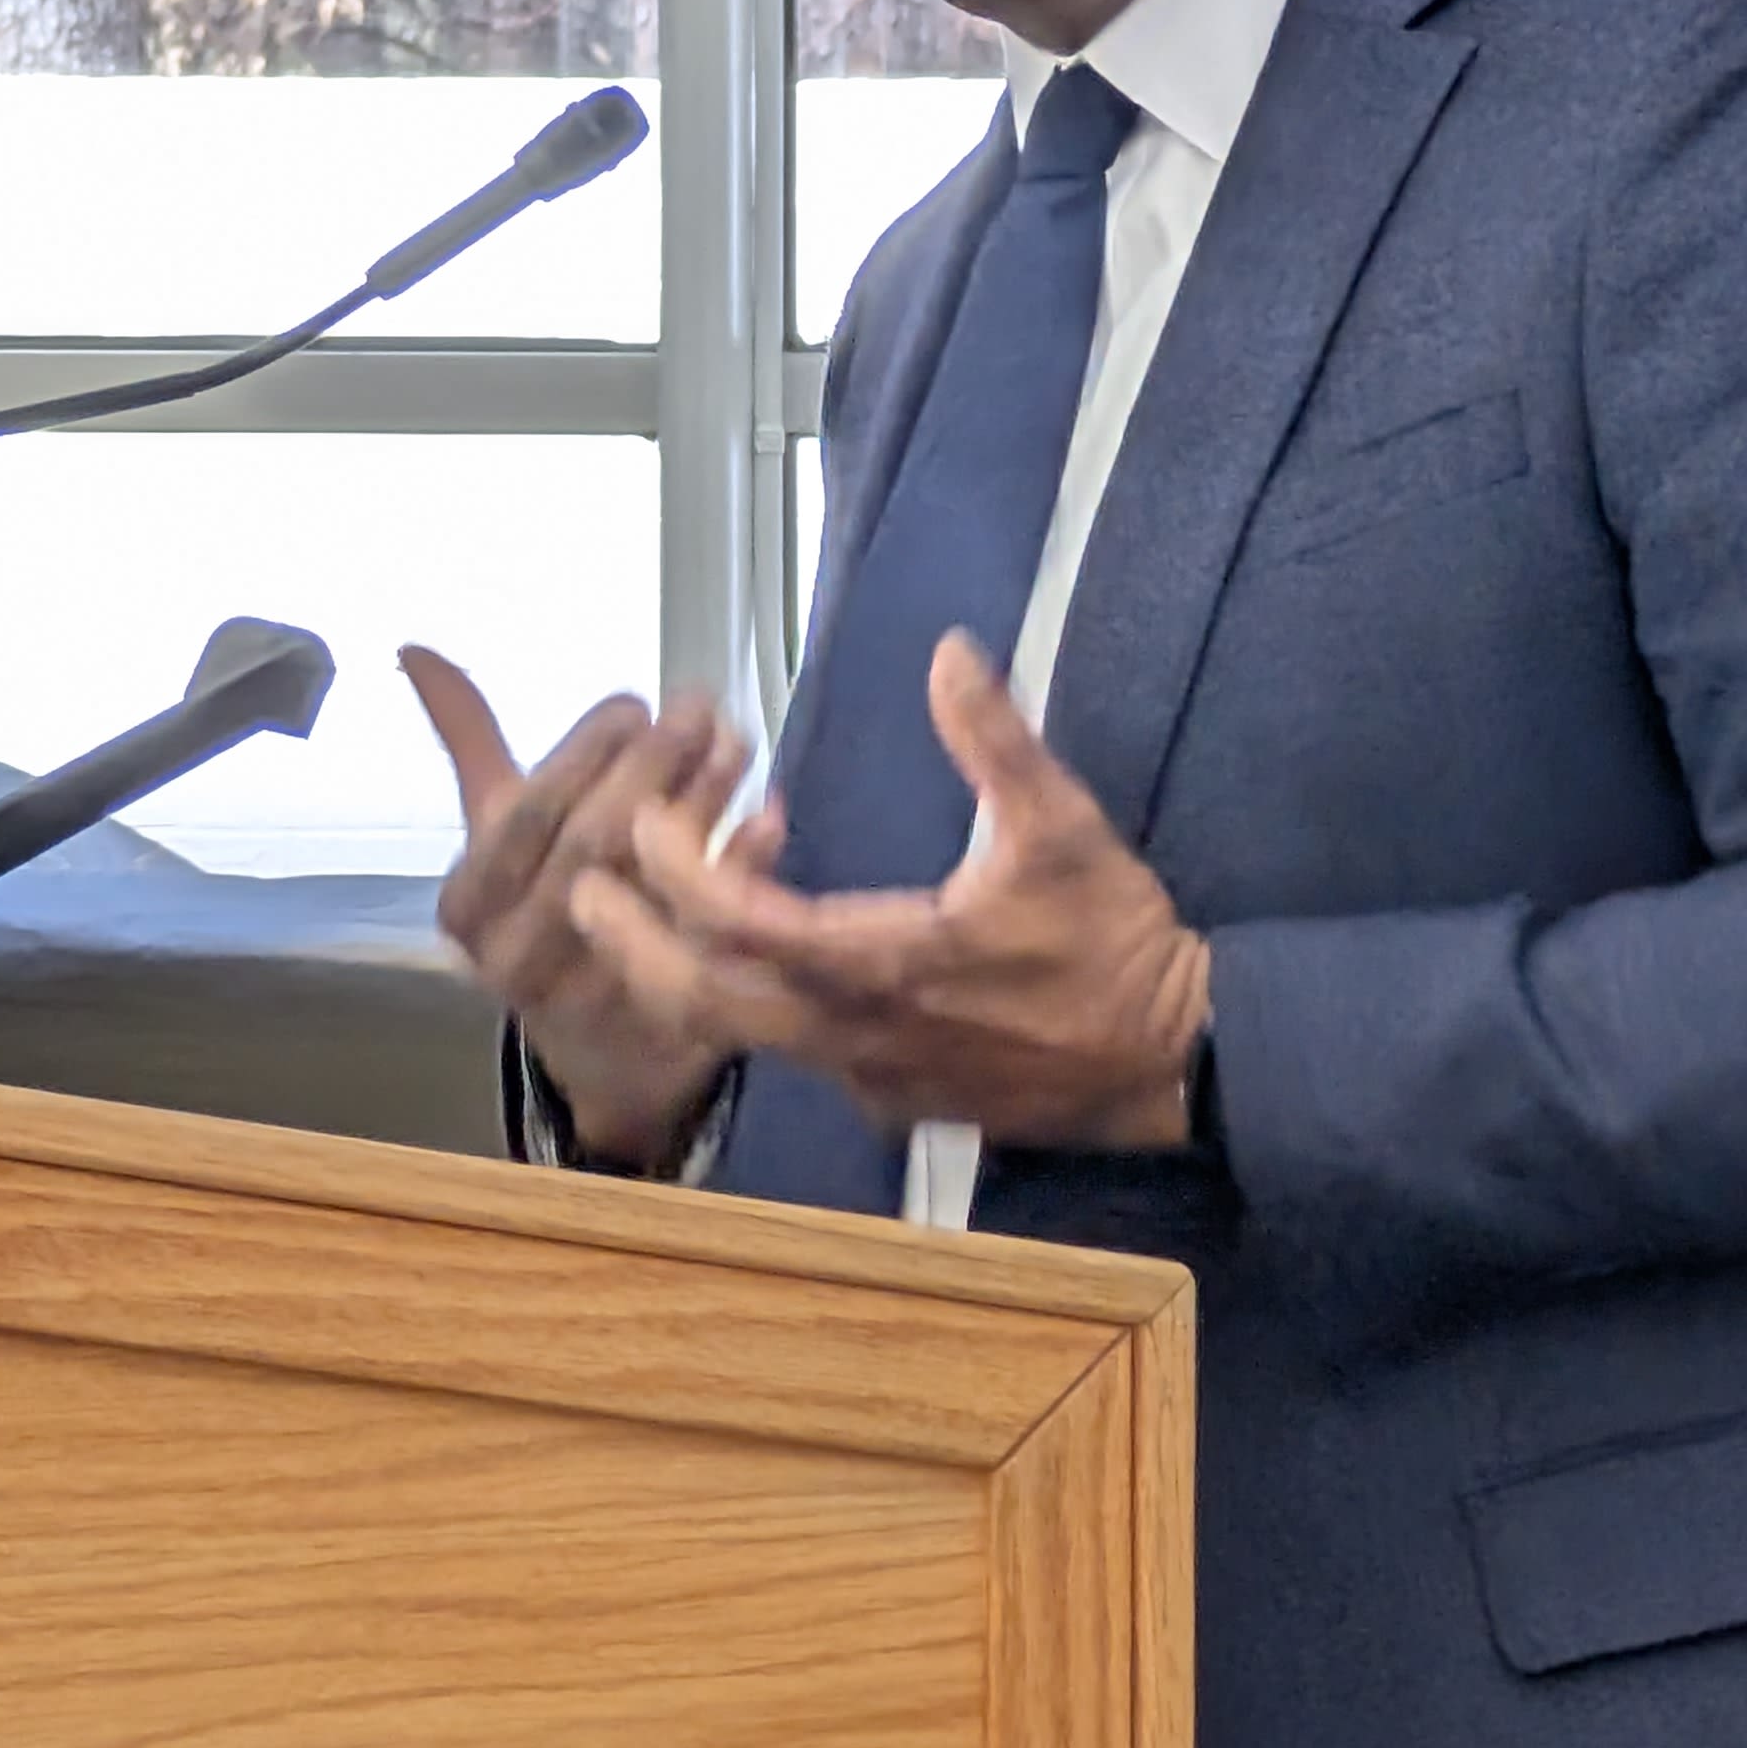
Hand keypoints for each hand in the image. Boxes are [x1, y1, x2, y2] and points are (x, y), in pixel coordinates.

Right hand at [401, 646, 748, 1165]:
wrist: (597, 1052)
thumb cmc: (544, 909)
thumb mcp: (498, 832)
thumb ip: (468, 740)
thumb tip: (413, 646)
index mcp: (469, 905)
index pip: (525, 816)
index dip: (582, 753)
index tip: (633, 703)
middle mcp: (518, 957)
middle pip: (595, 846)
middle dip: (652, 765)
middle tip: (701, 706)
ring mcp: (594, 998)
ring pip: (654, 886)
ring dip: (703, 805)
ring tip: (737, 741)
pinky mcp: (665, 1021)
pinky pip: (712, 935)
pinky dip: (742, 874)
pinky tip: (769, 818)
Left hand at [570, 629, 1212, 1149]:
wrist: (1166, 1062)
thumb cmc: (1114, 942)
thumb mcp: (1065, 827)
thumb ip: (997, 740)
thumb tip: (949, 651)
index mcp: (890, 963)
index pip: (747, 923)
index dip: (680, 871)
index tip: (640, 818)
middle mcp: (858, 1033)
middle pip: (707, 1000)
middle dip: (632, 944)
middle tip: (580, 888)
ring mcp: (867, 1075)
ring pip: (738, 1033)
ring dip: (677, 972)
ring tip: (630, 917)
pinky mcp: (886, 1096)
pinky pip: (786, 1047)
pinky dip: (741, 996)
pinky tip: (736, 950)